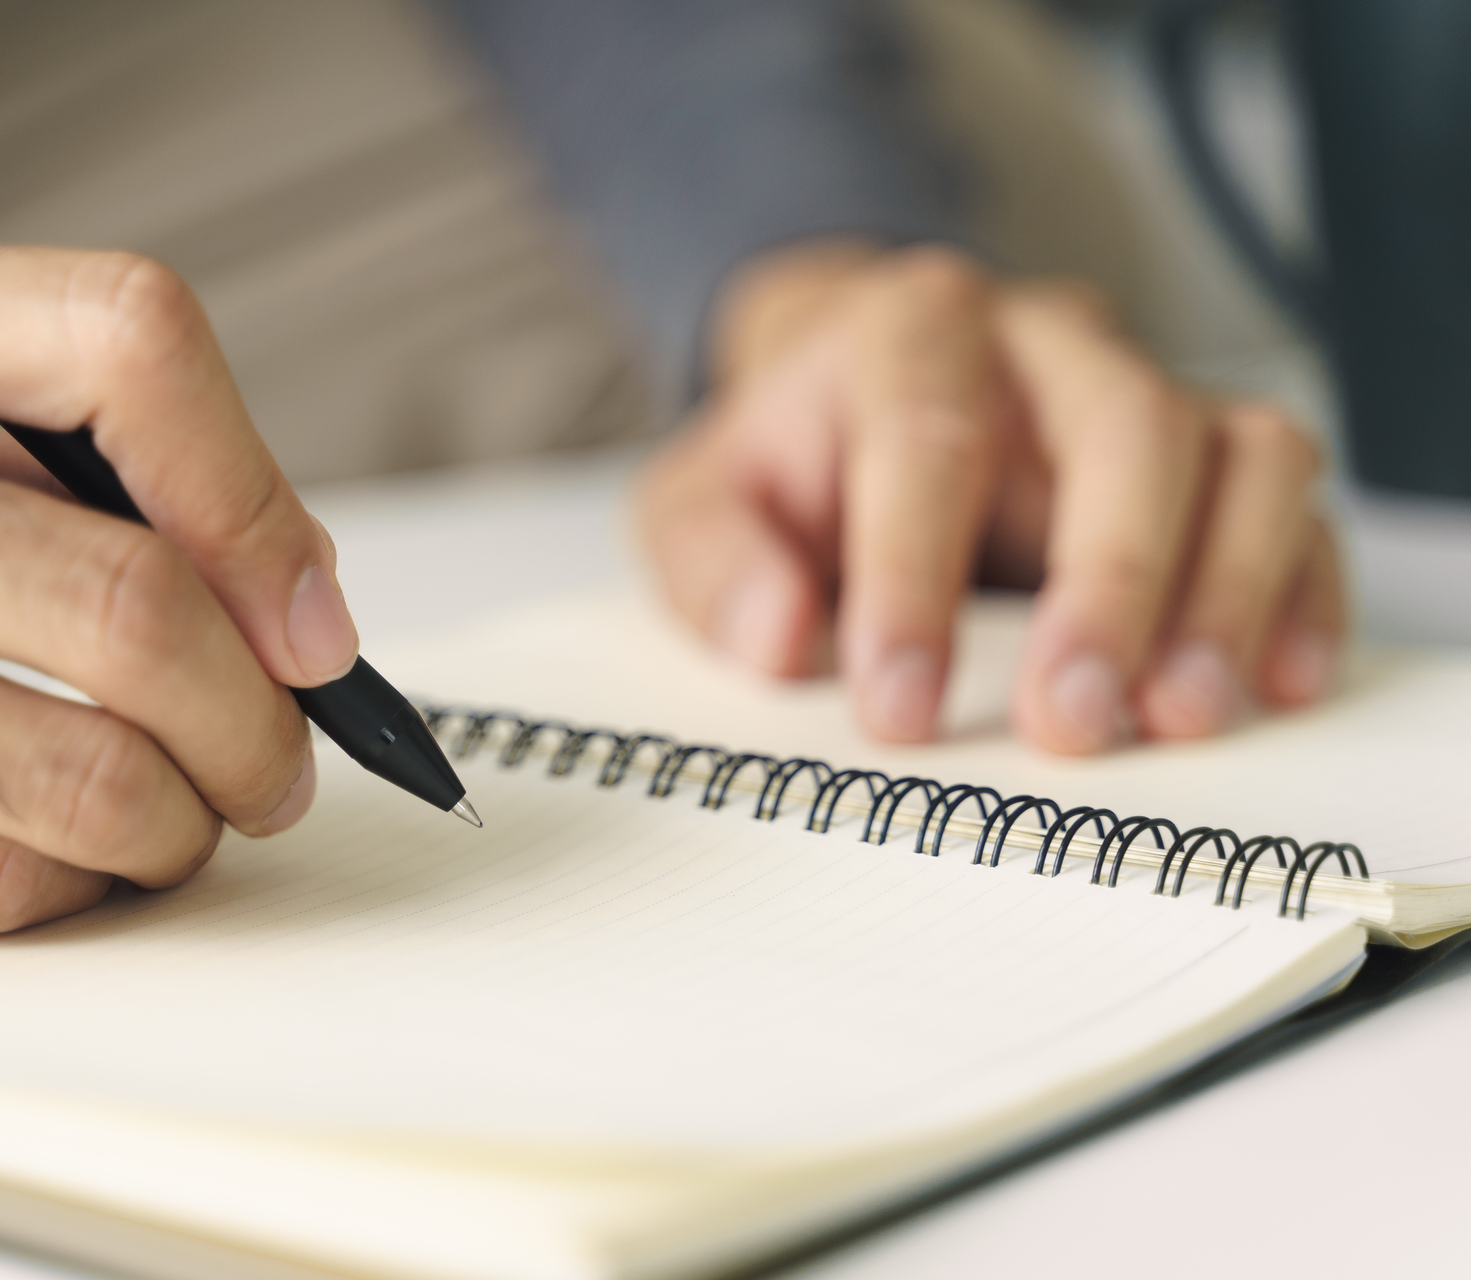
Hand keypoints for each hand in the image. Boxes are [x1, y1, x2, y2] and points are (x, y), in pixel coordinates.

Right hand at [0, 232, 356, 941]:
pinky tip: (48, 851)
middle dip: (256, 715)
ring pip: (76, 777)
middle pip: (123, 601)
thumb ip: (50, 448)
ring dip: (181, 818)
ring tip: (171, 808)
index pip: (118, 340)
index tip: (305, 612)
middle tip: (277, 753)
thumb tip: (284, 594)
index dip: (255, 494)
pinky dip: (66, 884)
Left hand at [636, 242, 1342, 753]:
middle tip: (1070, 724)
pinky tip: (1274, 682)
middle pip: (1124, 427)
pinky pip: (1290, 502)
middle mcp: (1049, 346)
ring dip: (1227, 593)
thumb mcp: (702, 499)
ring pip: (1242, 453)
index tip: (898, 710)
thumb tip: (777, 638)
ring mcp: (1145, 392)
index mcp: (911, 334)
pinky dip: (1298, 591)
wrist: (853, 390)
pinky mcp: (1212, 455)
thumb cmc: (791, 460)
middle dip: (1107, 584)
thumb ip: (716, 563)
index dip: (914, 580)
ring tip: (1184, 717)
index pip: (929, 437)